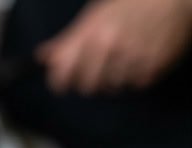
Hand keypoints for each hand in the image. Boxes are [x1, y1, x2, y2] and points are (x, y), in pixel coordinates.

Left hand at [38, 0, 191, 94]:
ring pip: (112, 88)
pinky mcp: (155, 65)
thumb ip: (69, 38)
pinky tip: (140, 59)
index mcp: (91, 33)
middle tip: (97, 71)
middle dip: (88, 82)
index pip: (63, 74)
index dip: (60, 82)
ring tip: (123, 58)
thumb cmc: (133, 2)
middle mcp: (111, 47)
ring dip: (114, 79)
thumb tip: (43, 56)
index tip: (62, 84)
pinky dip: (136, 76)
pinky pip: (137, 84)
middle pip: (87, 87)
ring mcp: (133, 57)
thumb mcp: (96, 14)